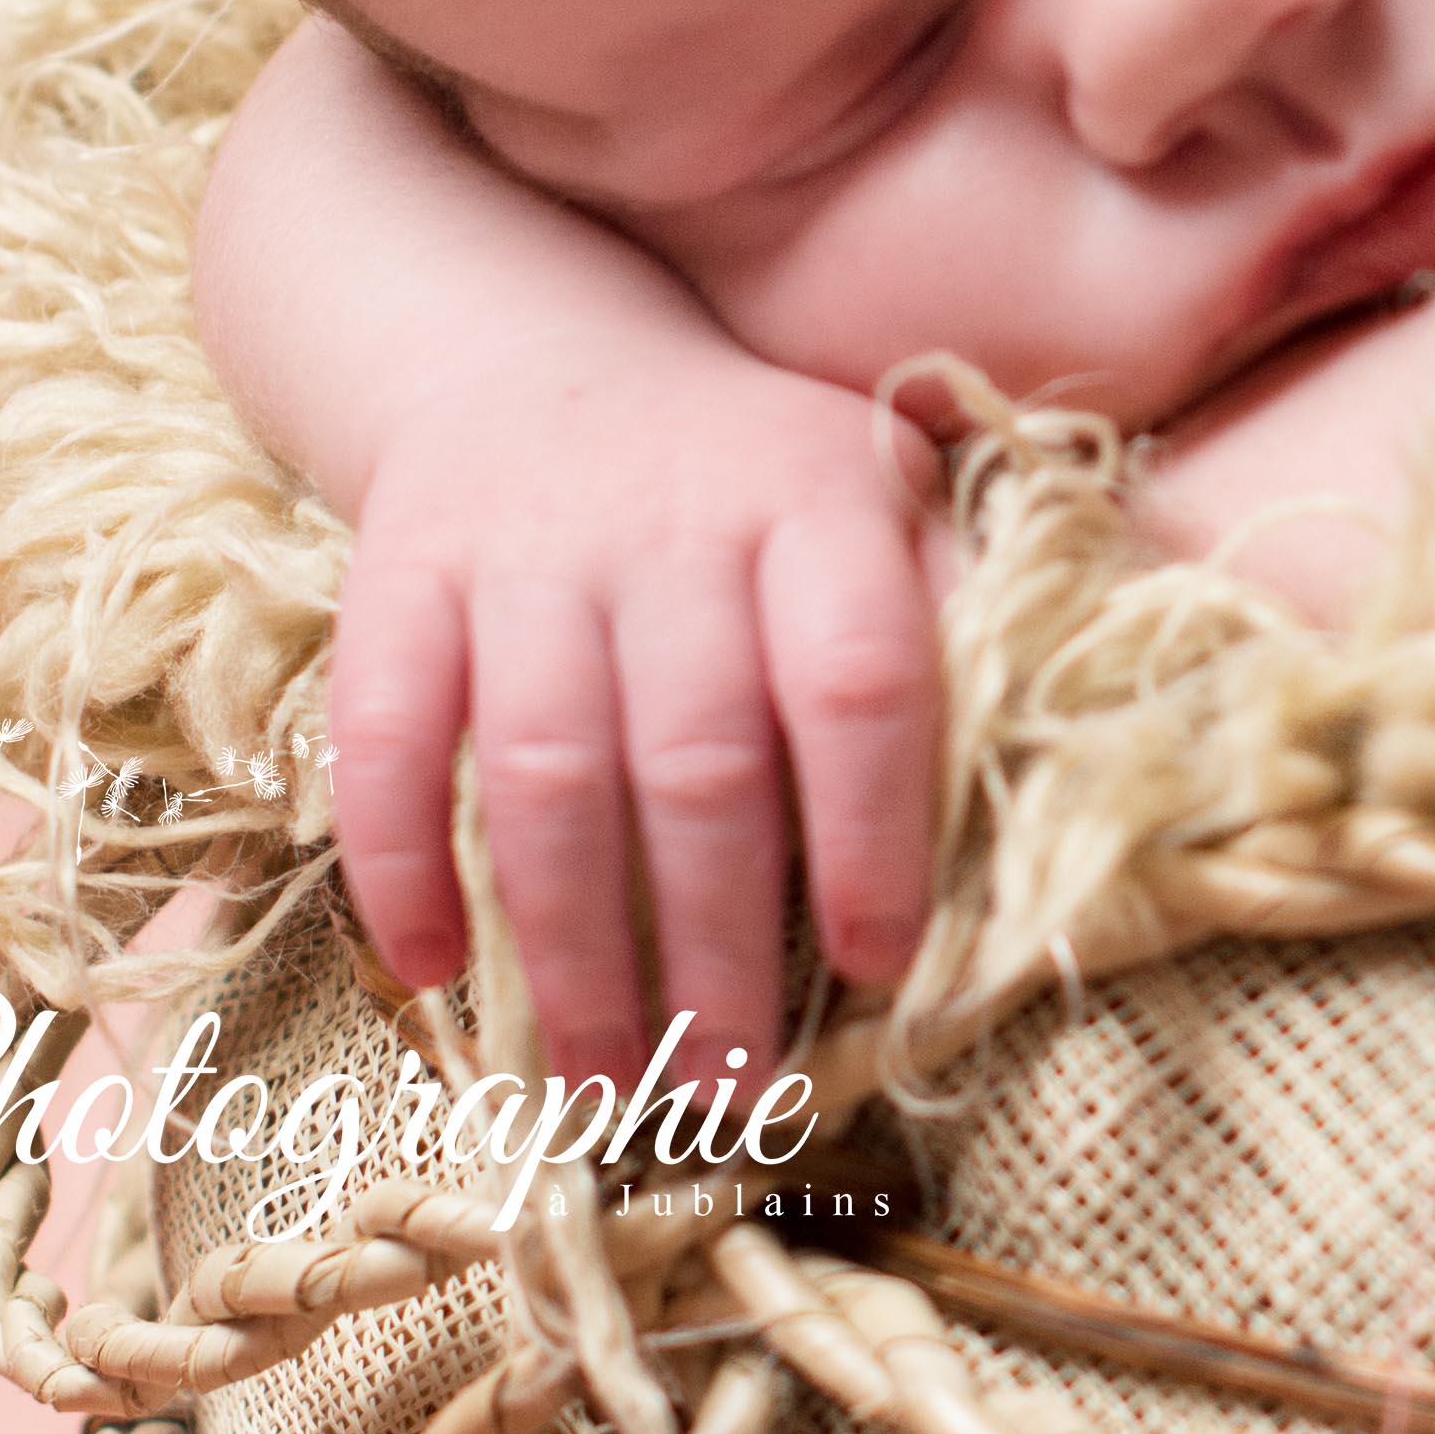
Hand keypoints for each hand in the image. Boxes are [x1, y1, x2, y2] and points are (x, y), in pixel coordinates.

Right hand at [319, 336, 951, 1082]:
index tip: (878, 967)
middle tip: (736, 1082)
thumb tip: (1050, 783)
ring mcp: (523, 551)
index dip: (872, 834)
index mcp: (817, 501)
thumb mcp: (883, 501)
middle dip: (716, 943)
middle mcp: (670, 520)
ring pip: (544, 771)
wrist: (547, 351)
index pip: (858, 683)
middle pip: (697, 759)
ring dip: (572, 948)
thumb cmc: (754, 479)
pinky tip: (430, 972)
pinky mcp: (399, 575)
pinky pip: (384, 735)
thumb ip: (957, 622)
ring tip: (608, 1078)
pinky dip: (397, 861)